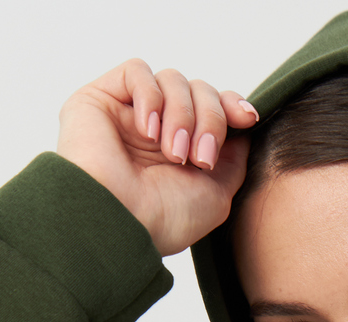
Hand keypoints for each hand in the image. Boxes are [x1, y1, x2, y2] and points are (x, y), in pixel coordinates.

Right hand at [56, 59, 258, 255]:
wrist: (119, 223)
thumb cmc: (163, 219)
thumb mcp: (217, 194)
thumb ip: (233, 159)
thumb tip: (243, 124)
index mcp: (182, 150)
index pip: (212, 107)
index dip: (231, 106)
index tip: (247, 119)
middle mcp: (157, 130)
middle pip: (198, 90)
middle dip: (209, 120)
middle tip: (200, 159)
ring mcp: (129, 113)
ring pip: (173, 80)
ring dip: (182, 115)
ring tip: (172, 154)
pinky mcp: (100, 97)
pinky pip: (137, 71)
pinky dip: (151, 97)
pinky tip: (148, 131)